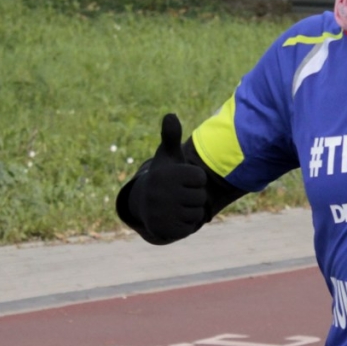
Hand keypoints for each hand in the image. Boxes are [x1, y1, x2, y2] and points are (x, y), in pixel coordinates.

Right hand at [128, 113, 207, 242]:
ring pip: (197, 213)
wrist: (146, 205)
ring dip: (190, 210)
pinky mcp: (163, 230)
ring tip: (176, 206)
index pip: (200, 178)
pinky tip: (174, 218)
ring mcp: (161, 213)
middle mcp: (160, 194)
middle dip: (194, 196)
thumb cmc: (165, 177)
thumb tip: (170, 115)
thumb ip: (171, 136)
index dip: (195, 179)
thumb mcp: (168, 156)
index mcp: (165, 174)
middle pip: (200, 197)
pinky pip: (190, 228)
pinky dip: (186, 224)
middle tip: (178, 195)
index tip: (182, 179)